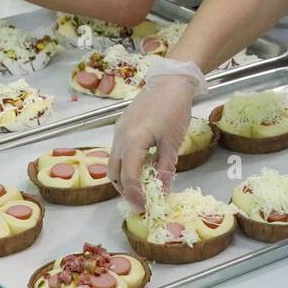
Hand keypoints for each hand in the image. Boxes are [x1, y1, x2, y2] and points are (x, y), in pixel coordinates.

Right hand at [109, 60, 203, 209]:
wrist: (170, 80)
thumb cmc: (174, 108)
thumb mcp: (173, 142)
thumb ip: (165, 168)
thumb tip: (163, 191)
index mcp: (133, 141)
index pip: (129, 177)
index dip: (135, 195)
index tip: (143, 208)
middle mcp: (120, 137)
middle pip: (114, 172)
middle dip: (125, 190)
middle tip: (140, 202)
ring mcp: (119, 130)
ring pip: (113, 162)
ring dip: (123, 178)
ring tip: (140, 187)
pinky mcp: (122, 125)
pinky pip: (118, 151)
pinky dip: (125, 164)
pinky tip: (141, 166)